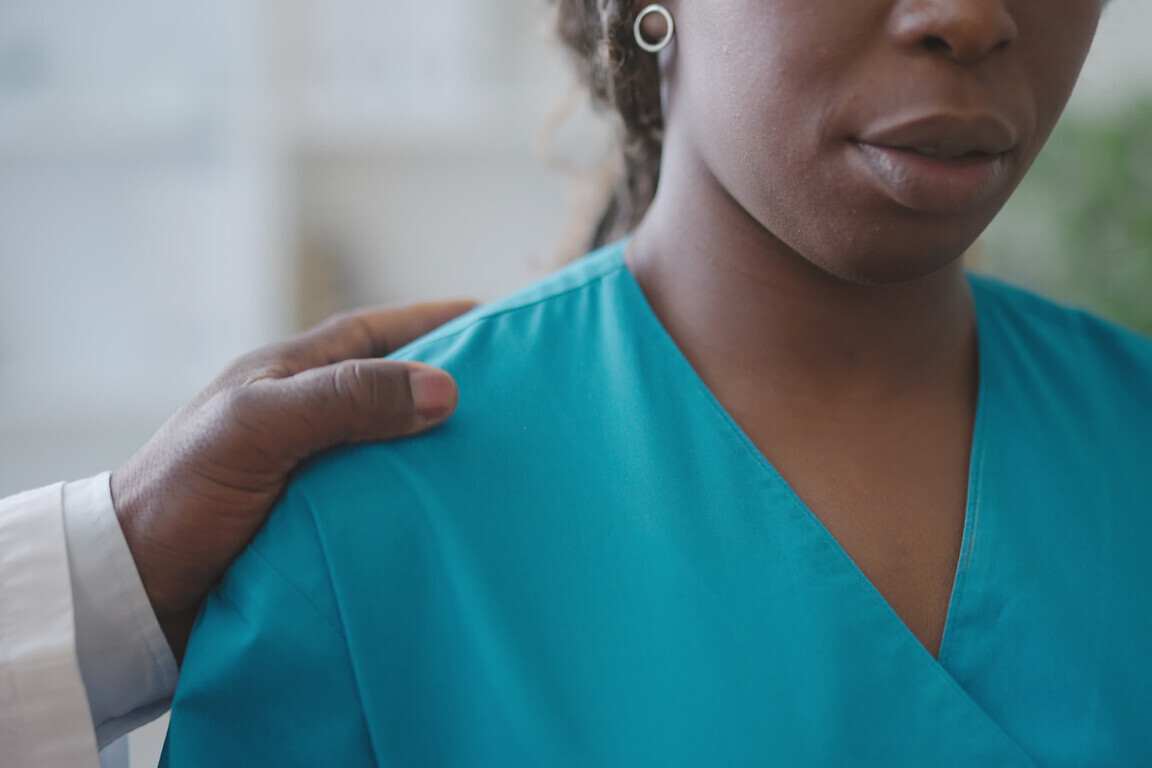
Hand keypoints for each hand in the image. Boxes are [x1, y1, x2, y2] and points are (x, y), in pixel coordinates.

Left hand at [111, 301, 474, 660]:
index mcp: (291, 377)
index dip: (433, 320)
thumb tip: (444, 389)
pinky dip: (422, 507)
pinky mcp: (323, 529)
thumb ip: (344, 400)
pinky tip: (458, 518)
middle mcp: (309, 420)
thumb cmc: (180, 495)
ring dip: (442, 455)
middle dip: (453, 388)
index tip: (495, 316)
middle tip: (521, 396)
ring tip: (506, 460)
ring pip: (397, 452)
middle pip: (396, 391)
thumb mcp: (258, 427)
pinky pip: (387, 506)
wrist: (130, 597)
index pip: (375, 334)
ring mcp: (318, 476)